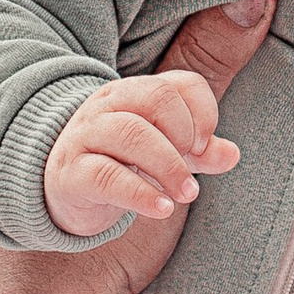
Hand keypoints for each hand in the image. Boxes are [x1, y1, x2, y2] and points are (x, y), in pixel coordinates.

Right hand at [44, 68, 242, 238]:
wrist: (61, 190)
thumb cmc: (120, 163)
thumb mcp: (165, 152)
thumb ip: (200, 151)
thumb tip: (232, 154)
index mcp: (134, 92)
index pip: (179, 84)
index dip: (203, 113)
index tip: (204, 147)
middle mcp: (108, 105)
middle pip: (156, 98)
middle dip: (185, 136)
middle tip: (192, 173)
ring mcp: (85, 136)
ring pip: (132, 134)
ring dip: (169, 166)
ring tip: (187, 194)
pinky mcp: (70, 173)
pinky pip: (106, 176)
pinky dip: (140, 194)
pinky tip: (162, 209)